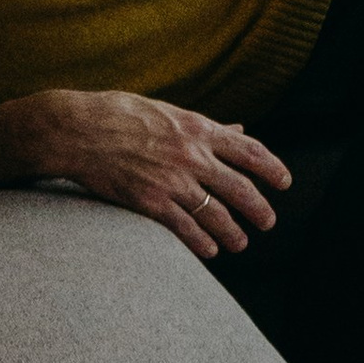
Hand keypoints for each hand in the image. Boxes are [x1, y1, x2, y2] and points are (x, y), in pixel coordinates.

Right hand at [0, 88, 290, 261]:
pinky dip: (201, 242)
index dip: (272, 168)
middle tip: (268, 222)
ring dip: (233, 233)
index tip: (285, 182)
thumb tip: (238, 129)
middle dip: (259, 209)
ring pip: (216, 214)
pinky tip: (210, 251)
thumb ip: (206, 126)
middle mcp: (192, 155)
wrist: (78, 130)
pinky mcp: (150, 202)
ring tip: (240, 243)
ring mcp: (172, 180)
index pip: (250, 150)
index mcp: (199, 128)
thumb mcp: (170, 111)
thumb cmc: (121, 114)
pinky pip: (185, 229)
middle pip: (240, 188)